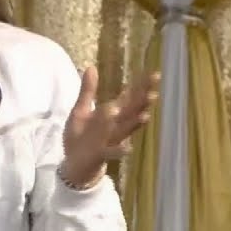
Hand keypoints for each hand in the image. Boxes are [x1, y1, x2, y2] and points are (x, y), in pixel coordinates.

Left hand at [61, 67, 160, 183]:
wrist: (74, 164)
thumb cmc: (80, 137)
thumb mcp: (81, 111)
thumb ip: (88, 91)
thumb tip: (91, 67)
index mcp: (111, 113)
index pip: (129, 96)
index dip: (141, 85)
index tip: (155, 74)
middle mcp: (115, 125)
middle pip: (132, 111)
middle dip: (143, 102)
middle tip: (155, 91)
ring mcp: (110, 140)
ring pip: (125, 130)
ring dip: (135, 123)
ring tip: (145, 115)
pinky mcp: (101, 154)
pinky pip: (112, 152)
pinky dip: (120, 150)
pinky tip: (128, 148)